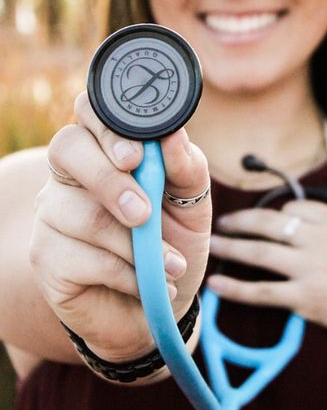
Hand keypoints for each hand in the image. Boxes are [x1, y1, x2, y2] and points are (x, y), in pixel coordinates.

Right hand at [30, 91, 210, 361]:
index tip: (136, 156)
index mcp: (105, 148)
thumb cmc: (174, 238)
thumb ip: (186, 166)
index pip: (90, 111)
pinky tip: (147, 282)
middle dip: (111, 180)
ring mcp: (53, 214)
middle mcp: (72, 174)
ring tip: (171, 263)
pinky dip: (128, 274)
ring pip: (83, 214)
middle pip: (68, 149)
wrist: (161, 302)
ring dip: (136, 244)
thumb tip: (174, 136)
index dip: (108, 127)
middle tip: (144, 212)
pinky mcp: (47, 257)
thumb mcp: (193, 201)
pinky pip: (83, 259)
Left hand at [207, 200, 326, 383]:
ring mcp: (312, 267)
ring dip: (230, 248)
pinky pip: (263, 291)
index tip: (260, 223)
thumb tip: (295, 216)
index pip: (291, 209)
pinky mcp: (308, 298)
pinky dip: (236, 287)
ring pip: (259, 253)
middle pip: (266, 223)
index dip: (272, 216)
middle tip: (221, 223)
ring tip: (211, 246)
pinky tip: (216, 284)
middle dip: (239, 221)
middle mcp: (319, 238)